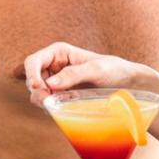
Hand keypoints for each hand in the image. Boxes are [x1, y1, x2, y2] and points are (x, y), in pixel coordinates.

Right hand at [20, 41, 147, 105]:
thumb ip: (73, 74)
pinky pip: (47, 102)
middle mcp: (54, 65)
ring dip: (42, 100)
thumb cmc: (113, 69)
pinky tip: (65, 106)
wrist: (127, 83)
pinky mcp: (61, 94)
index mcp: (59, 52)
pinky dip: (51, 106)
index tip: (40, 87)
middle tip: (49, 101)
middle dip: (37, 91)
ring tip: (60, 103)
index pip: (33, 61)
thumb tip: (50, 83)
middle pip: (32, 78)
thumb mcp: (96, 70)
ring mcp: (56, 81)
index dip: (31, 74)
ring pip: (37, 92)